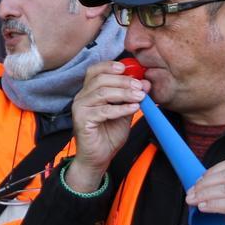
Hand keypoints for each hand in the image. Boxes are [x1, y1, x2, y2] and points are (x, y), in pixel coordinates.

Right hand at [67, 61, 146, 191]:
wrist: (99, 157)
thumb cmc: (109, 134)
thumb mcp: (123, 112)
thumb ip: (130, 98)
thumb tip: (144, 83)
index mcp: (89, 91)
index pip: (95, 70)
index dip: (111, 66)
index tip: (129, 68)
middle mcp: (82, 97)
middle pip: (100, 79)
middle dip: (123, 81)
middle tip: (140, 86)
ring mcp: (80, 108)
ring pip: (102, 93)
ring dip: (124, 93)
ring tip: (139, 97)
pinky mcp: (82, 120)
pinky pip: (103, 111)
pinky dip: (120, 109)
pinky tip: (133, 109)